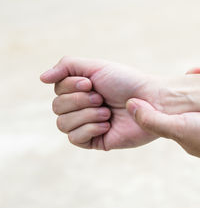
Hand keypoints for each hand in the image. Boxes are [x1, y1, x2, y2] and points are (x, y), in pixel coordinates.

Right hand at [40, 56, 160, 149]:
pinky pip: (75, 139)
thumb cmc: (127, 82)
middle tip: (102, 98)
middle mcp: (82, 108)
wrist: (151, 100)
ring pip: (62, 124)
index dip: (71, 87)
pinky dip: (89, 128)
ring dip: (86, 114)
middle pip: (57, 108)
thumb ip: (67, 66)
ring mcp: (89, 126)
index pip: (57, 90)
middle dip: (80, 101)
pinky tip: (106, 125)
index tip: (91, 83)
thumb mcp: (96, 66)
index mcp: (81, 91)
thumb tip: (41, 78)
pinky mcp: (97, 141)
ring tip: (107, 112)